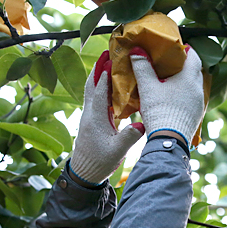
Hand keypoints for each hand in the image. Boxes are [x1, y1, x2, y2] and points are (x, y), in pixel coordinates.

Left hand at [70, 51, 144, 184]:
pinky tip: (109, 87)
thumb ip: (129, 137)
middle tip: (106, 54)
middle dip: (98, 69)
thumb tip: (143, 124)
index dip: (106, 75)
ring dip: (98, 77)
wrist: (83, 174)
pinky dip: (100, 89)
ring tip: (108, 64)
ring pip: (91, 91)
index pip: (99, 91)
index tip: (112, 60)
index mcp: (95, 118)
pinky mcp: (90, 122)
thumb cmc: (99, 163)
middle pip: (91, 85)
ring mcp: (88, 117)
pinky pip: (94, 100)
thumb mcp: (117, 151)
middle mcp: (89, 114)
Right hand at [129, 45, 204, 146]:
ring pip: (194, 86)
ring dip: (185, 81)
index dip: (186, 50)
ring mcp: (199, 103)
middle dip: (185, 65)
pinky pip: (193, 99)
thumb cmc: (160, 112)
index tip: (177, 48)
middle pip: (195, 71)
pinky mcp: (197, 115)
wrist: (168, 141)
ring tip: (170, 80)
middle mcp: (198, 89)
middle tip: (171, 63)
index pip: (194, 56)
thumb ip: (142, 67)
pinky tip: (173, 98)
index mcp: (189, 78)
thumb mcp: (148, 87)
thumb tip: (136, 50)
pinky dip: (185, 94)